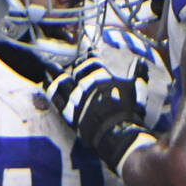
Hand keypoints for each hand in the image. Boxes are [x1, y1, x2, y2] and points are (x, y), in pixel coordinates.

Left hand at [47, 55, 154, 174]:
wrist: (117, 134)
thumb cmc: (129, 113)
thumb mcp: (137, 92)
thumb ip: (139, 76)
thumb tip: (141, 62)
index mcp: (102, 80)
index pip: (92, 64)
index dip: (89, 57)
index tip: (87, 51)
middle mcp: (87, 87)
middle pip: (77, 72)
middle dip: (74, 65)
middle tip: (72, 60)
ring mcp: (77, 101)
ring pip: (62, 83)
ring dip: (55, 74)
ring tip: (49, 67)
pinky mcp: (70, 115)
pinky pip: (56, 100)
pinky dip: (50, 90)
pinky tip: (45, 84)